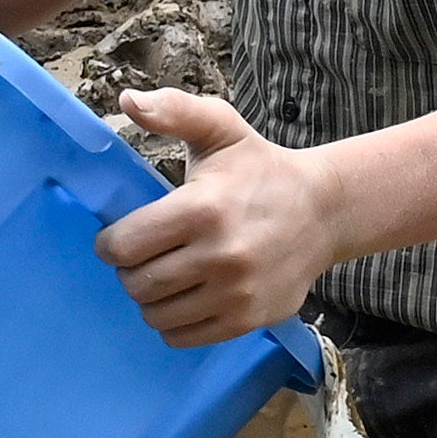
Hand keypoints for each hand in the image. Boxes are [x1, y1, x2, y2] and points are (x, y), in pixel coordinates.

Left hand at [98, 89, 341, 343]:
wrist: (325, 212)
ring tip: (167, 276)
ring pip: (157, 315)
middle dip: (130, 271)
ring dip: (151, 298)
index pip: (123, 246)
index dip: (111, 243)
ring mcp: (236, 293)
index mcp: (203, 208)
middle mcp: (220, 255)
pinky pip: (184, 337)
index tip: (123, 236)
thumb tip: (129, 100)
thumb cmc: (262, 170)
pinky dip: (175, 322)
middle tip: (146, 256)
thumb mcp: (222, 129)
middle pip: (137, 284)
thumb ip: (174, 110)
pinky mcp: (248, 319)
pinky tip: (186, 298)